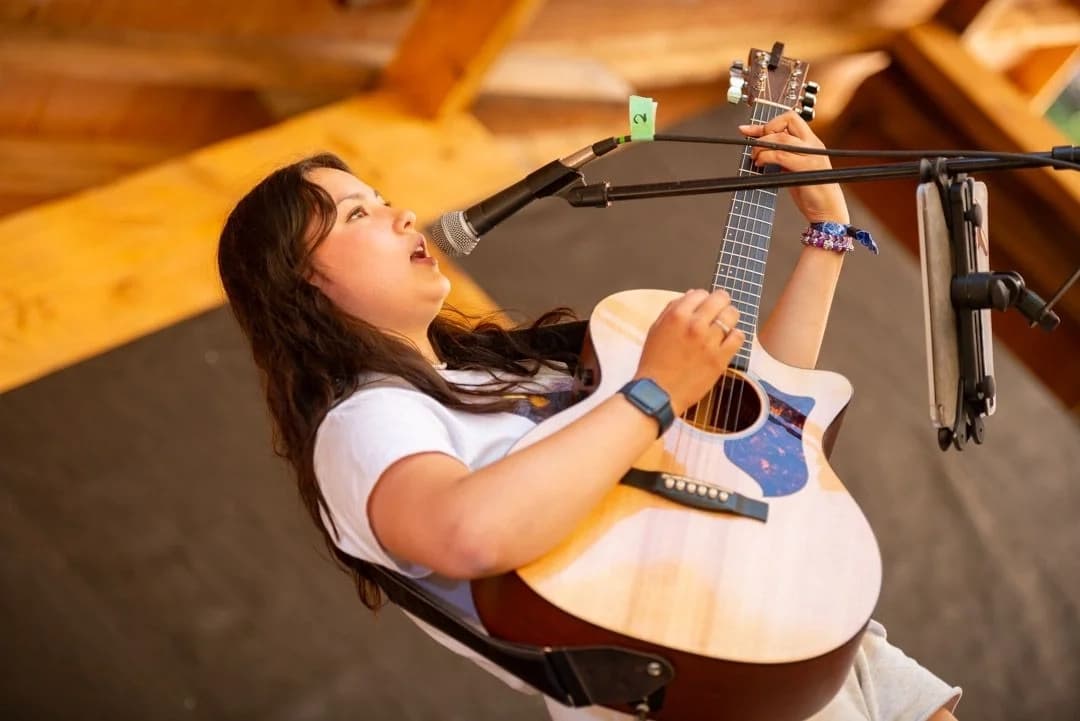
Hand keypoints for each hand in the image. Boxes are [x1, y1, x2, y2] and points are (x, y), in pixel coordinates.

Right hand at [635, 289, 742, 414]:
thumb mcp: (655, 329)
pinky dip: (735, 337)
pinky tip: (727, 342)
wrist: (658, 393)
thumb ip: (672, 309)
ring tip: (724, 327)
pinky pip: (739, 337)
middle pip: (721, 298)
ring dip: (729, 319)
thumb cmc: (654, 363)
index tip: (703, 307)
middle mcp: (694, 325)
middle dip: (721, 303)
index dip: (703, 299)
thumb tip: (691, 294)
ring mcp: (709, 341)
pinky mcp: (720, 358)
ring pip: (732, 315)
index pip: (700, 293)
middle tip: (719, 311)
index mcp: (676, 316)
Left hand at [739, 111, 849, 223]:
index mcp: (811, 142)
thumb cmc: (812, 192)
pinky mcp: (806, 167)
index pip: (789, 119)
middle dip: (765, 130)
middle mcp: (813, 144)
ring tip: (756, 158)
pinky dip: (766, 157)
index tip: (747, 130)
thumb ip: (782, 156)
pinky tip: (760, 163)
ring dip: (762, 145)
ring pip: (782, 137)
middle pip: (788, 119)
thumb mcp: (794, 169)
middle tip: (755, 147)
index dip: (766, 123)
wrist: (828, 210)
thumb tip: (761, 148)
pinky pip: (781, 154)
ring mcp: (812, 154)